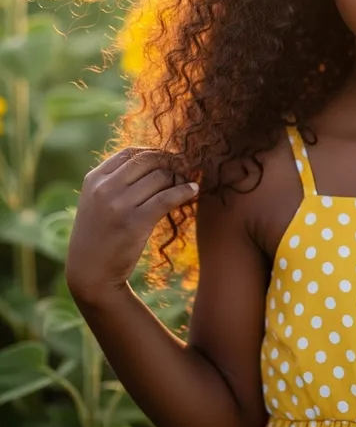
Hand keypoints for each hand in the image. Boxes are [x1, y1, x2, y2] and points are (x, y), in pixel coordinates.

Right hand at [66, 147, 198, 303]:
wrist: (90, 273)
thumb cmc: (99, 235)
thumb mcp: (96, 201)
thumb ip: (117, 180)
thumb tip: (155, 158)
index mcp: (94, 179)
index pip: (131, 153)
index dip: (155, 153)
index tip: (169, 160)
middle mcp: (104, 189)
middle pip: (149, 161)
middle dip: (171, 163)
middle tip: (185, 169)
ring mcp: (119, 205)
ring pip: (161, 177)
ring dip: (179, 178)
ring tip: (187, 183)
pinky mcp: (135, 222)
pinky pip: (167, 198)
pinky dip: (185, 191)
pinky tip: (194, 190)